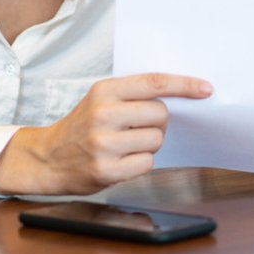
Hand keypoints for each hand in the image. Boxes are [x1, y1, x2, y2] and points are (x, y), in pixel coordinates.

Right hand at [0, 73, 211, 195]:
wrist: (47, 158)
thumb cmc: (82, 126)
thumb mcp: (101, 100)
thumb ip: (133, 95)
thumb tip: (181, 96)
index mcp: (104, 91)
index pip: (154, 83)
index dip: (185, 85)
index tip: (206, 89)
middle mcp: (103, 114)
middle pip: (161, 114)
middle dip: (159, 123)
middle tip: (140, 128)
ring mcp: (104, 144)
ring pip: (156, 139)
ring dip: (149, 144)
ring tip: (127, 145)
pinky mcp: (106, 170)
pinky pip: (147, 163)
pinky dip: (141, 163)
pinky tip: (122, 161)